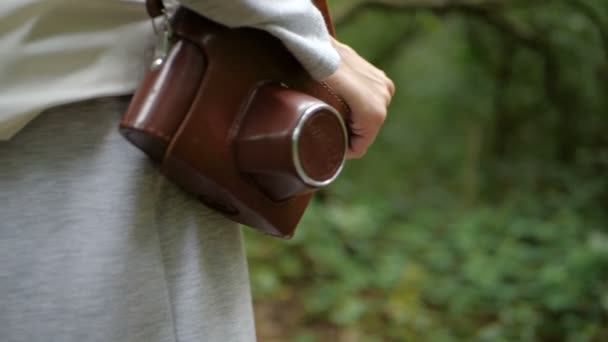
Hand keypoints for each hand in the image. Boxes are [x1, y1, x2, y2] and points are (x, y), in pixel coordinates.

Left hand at [323, 37, 394, 158]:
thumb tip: (332, 152)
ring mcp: (385, 87)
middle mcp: (384, 100)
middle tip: (328, 127)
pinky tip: (344, 99)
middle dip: (349, 133)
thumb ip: (333, 133)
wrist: (317, 48)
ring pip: (369, 117)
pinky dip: (359, 105)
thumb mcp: (321, 112)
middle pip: (366, 132)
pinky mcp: (381, 78)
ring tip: (335, 112)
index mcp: (374, 114)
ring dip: (354, 119)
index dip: (343, 150)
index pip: (360, 148)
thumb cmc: (316, 81)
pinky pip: (372, 101)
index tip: (329, 143)